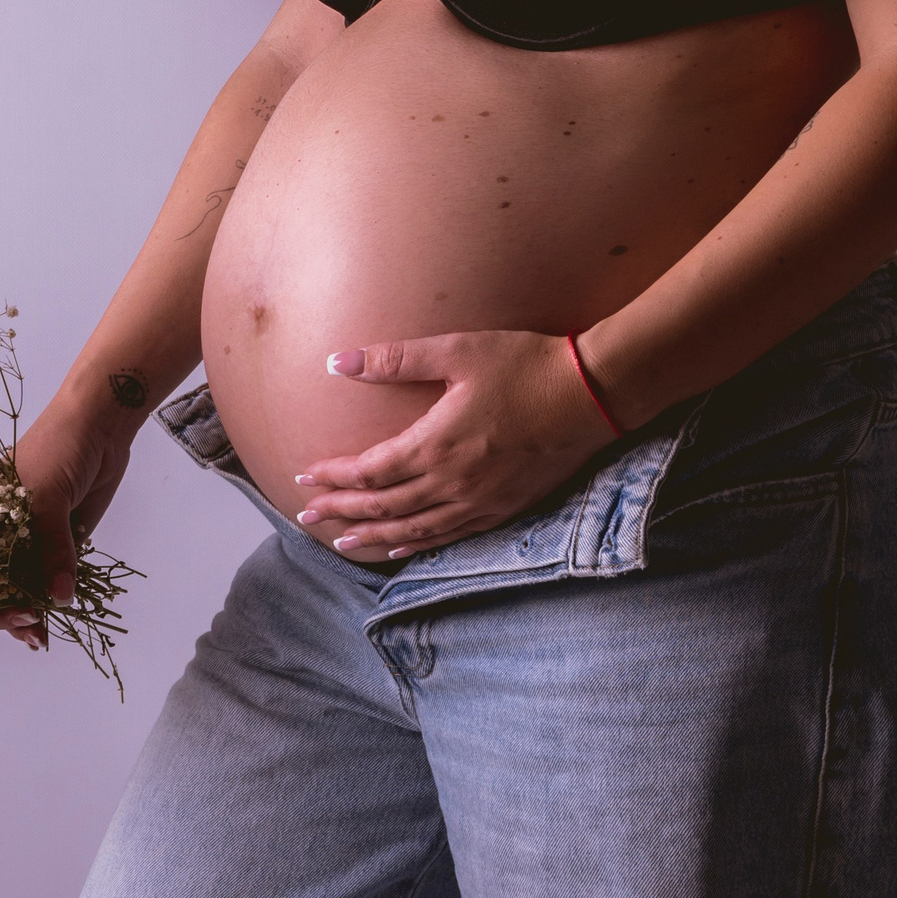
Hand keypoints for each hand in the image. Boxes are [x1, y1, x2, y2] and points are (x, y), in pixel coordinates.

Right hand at [0, 389, 133, 650]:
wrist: (100, 424)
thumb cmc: (59, 446)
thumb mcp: (47, 495)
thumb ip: (52, 547)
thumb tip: (57, 597)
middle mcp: (1, 532)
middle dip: (1, 611)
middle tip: (26, 624)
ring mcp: (30, 540)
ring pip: (19, 590)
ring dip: (25, 617)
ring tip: (38, 637)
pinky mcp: (61, 545)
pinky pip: (49, 582)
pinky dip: (49, 605)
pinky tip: (49, 630)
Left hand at [293, 329, 615, 562]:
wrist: (591, 394)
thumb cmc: (524, 365)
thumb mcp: (457, 351)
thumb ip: (395, 359)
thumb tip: (337, 361)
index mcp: (436, 445)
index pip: (370, 471)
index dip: (334, 476)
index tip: (305, 477)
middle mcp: (452, 483)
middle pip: (384, 506)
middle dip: (342, 511)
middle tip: (307, 517)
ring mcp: (479, 502)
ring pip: (414, 529)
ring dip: (373, 536)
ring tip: (342, 543)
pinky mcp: (504, 508)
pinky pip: (450, 536)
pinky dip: (418, 544)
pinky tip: (402, 546)